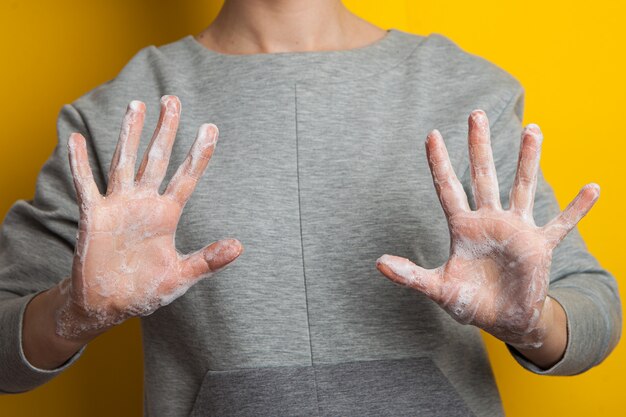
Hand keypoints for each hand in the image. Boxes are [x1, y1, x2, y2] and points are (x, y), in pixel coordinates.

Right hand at [55, 95, 242, 339]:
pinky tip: (76, 139)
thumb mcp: (180, 275)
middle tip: (173, 100)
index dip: (198, 154)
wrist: (108, 304)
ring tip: (137, 105)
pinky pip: (86, 185)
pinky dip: (80, 163)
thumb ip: (208, 260)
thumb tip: (240, 246)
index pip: (186, 177)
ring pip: (125, 162)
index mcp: (167, 215)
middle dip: (165, 130)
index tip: (210, 128)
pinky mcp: (94, 216)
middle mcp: (144, 203)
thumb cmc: (146, 289)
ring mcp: (119, 206)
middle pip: (157, 158)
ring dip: (130, 134)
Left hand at [376, 110, 598, 349]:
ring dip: (527, 161)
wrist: (503, 320)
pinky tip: (593, 188)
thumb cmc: (470, 301)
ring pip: (522, 188)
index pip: (448, 188)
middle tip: (475, 114)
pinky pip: (561, 224)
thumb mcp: (437, 288)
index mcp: (463, 228)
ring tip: (533, 130)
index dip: (439, 163)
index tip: (431, 134)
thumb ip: (410, 275)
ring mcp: (517, 230)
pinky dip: (577, 209)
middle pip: (483, 176)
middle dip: (479, 147)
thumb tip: (377, 263)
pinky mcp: (540, 246)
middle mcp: (489, 221)